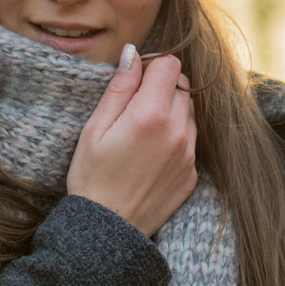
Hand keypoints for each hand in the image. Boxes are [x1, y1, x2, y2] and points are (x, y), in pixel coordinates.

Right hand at [67, 44, 197, 236]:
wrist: (108, 231)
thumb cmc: (92, 178)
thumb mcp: (95, 128)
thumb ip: (119, 87)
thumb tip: (133, 54)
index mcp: (150, 115)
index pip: (170, 64)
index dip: (151, 65)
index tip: (135, 79)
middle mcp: (177, 131)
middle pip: (182, 85)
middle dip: (161, 87)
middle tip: (134, 106)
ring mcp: (188, 154)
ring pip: (189, 111)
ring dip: (171, 111)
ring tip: (142, 131)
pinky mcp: (192, 173)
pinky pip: (190, 140)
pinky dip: (175, 136)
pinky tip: (150, 153)